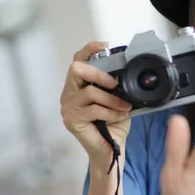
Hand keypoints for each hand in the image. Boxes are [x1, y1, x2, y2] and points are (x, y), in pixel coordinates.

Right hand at [60, 41, 132, 171]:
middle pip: (76, 70)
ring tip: (124, 106)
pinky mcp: (71, 120)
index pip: (78, 62)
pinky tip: (120, 115)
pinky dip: (110, 111)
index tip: (104, 44)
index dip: (88, 49)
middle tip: (115, 83)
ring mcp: (68, 108)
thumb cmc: (113, 125)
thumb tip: (126, 75)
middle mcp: (69, 95)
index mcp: (78, 87)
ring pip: (89, 91)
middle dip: (99, 73)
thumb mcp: (117, 100)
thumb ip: (116, 87)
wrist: (111, 149)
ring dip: (112, 99)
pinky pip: (93, 109)